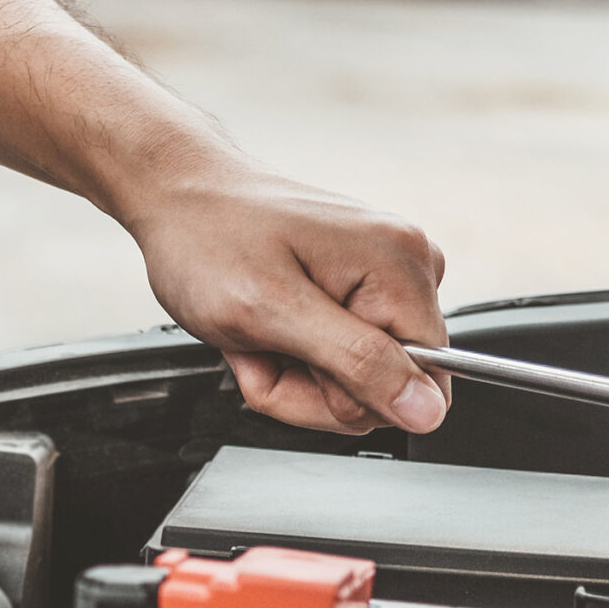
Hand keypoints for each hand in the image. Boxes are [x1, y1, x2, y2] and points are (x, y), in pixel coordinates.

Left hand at [127, 157, 450, 435]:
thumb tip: (428, 410)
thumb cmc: (209, 239)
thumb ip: (357, 364)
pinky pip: (337, 358)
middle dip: (309, 387)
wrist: (179, 197)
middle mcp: (407, 267)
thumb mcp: (271, 313)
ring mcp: (384, 276)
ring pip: (354, 381)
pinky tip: (263, 325)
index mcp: (402, 269)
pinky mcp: (358, 287)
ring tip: (256, 332)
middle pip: (384, 389)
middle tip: (262, 344)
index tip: (292, 363)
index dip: (344, 397)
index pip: (420, 389)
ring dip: (292, 373)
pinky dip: (289, 356)